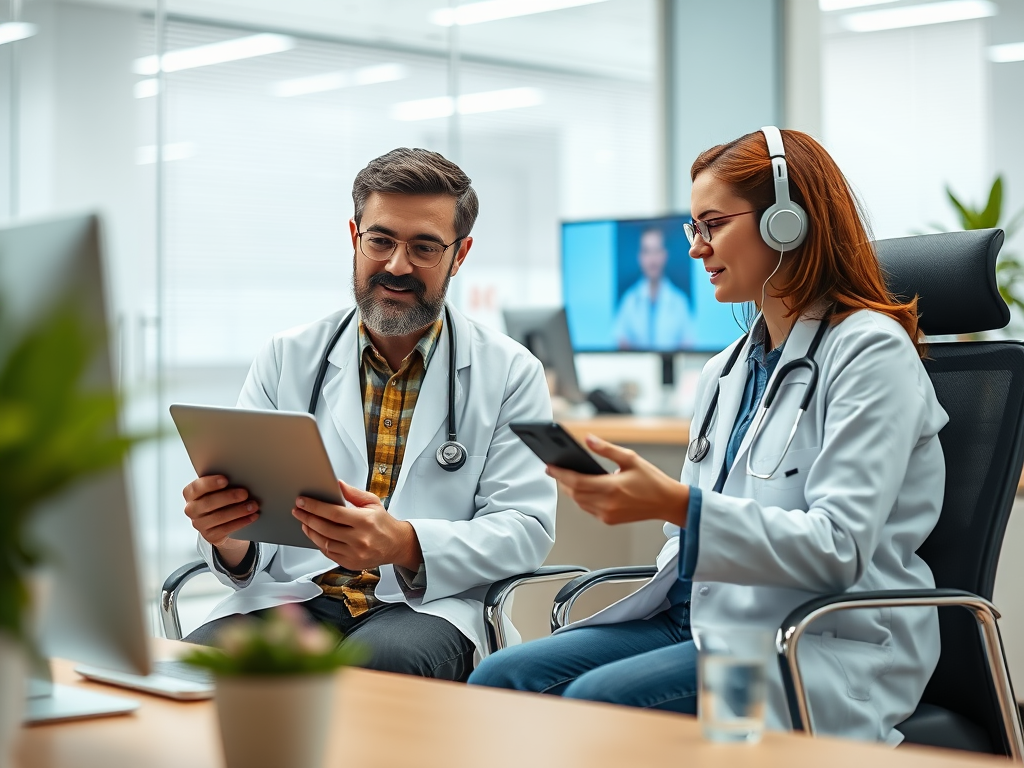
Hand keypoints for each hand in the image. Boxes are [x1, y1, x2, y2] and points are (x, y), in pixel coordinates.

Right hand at [182, 475, 256, 566]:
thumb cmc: (221, 499)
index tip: (225, 479)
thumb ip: (224, 484)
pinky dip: (241, 522)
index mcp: (191, 494)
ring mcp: (199, 524)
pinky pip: (225, 529)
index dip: (210, 483)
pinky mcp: (210, 536)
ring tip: (253, 506)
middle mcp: (191, 509)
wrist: (222, 522)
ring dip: (238, 511)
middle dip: (229, 497)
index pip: (196, 487)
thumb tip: (240, 477)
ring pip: (218, 517)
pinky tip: (252, 516)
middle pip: (208, 503)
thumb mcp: (219, 489)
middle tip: (245, 493)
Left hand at [292, 480, 422, 571]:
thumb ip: (354, 493)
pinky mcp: (351, 563)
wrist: (396, 545)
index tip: (302, 501)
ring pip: (324, 542)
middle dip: (307, 517)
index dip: (315, 506)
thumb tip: (337, 484)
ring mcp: (355, 553)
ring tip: (304, 521)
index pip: (334, 513)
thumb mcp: (373, 502)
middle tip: (298, 510)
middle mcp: (360, 539)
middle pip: (325, 528)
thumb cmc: (384, 523)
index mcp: (365, 521)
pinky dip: (319, 542)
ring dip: (310, 531)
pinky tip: (315, 534)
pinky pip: (328, 553)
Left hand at [547, 435, 688, 526]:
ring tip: (565, 476)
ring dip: (571, 490)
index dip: (560, 474)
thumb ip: (606, 449)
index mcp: (612, 488)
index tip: (548, 466)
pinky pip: (588, 508)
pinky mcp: (609, 520)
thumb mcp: (631, 458)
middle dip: (563, 481)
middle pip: (574, 493)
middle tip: (554, 468)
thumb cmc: (652, 480)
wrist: (667, 503)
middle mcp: (607, 504)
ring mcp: (607, 514)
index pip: (577, 482)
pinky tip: (581, 487)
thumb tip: (588, 439)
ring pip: (579, 502)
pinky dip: (581, 498)